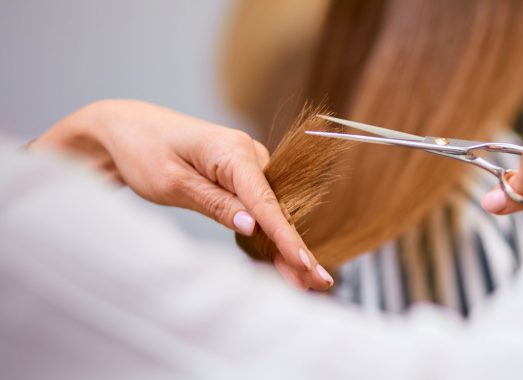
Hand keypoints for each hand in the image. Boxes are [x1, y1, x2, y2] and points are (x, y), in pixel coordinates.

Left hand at [31, 100, 333, 289]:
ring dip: (285, 245)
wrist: (127, 127)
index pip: (266, 202)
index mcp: (234, 151)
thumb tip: (253, 228)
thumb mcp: (173, 183)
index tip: (304, 263)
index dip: (285, 237)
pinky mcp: (243, 173)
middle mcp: (250, 153)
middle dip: (294, 248)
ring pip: (273, 210)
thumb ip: (216, 205)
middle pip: (277, 209)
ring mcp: (249, 162)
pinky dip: (271, 232)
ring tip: (306, 281)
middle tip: (317, 283)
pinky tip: (285, 259)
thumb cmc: (143, 150)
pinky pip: (262, 205)